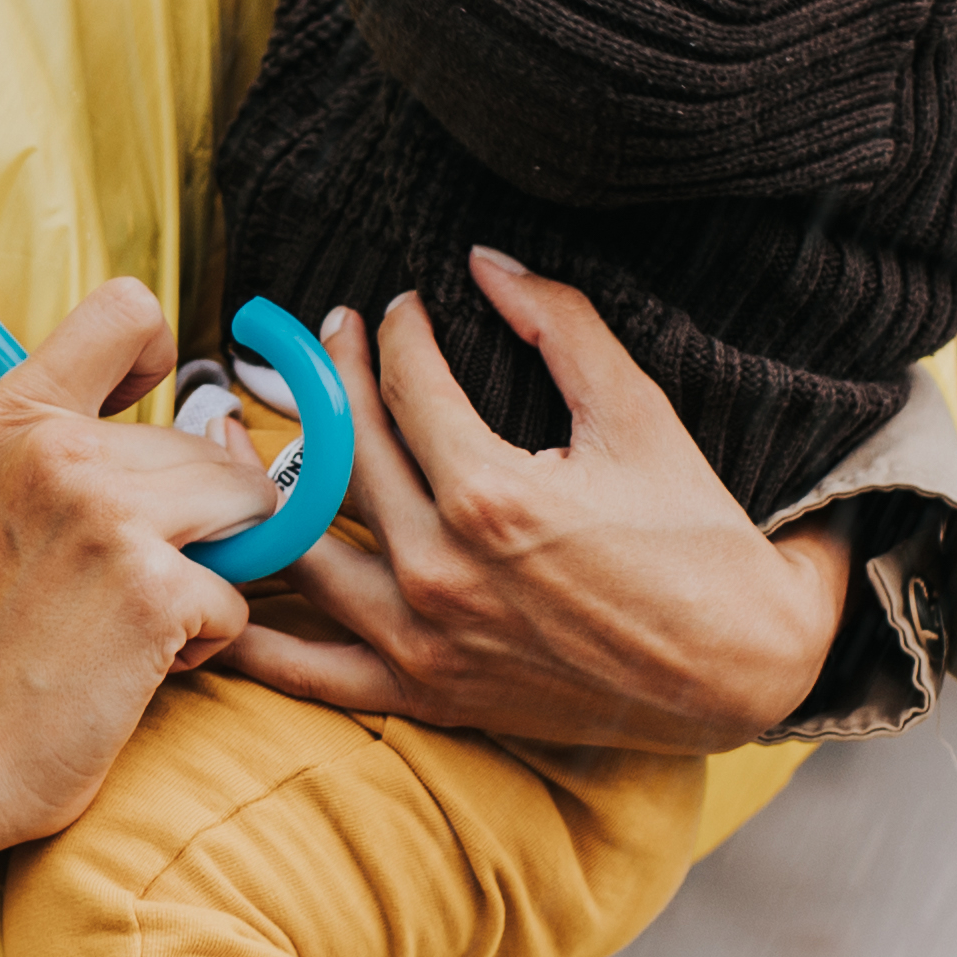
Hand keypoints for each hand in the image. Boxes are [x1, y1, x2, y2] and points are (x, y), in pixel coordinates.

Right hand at [0, 279, 271, 956]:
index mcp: (15, 413)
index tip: (154, 411)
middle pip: (211, 443)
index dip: (162, 360)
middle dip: (200, 515)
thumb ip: (60, 431)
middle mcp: (59, 449)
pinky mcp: (153, 587)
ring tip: (134, 610)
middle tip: (123, 574)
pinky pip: (239, 594)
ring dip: (212, 571)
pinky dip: (206, 637)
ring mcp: (108, 514)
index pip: (126, 310)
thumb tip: (168, 386)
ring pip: (244, 507)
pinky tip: (140, 655)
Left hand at [223, 246, 848, 750]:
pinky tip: (215, 578)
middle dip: (329, 380)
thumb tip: (486, 263)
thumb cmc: (699, 536)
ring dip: (266, 483)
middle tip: (329, 340)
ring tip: (246, 433)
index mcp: (492, 493)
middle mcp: (441, 569)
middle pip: (342, 454)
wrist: (741, 668)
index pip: (405, 388)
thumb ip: (560, 324)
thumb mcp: (638, 413)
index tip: (399, 312)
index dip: (396, 335)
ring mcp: (423, 639)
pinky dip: (252, 629)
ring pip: (304, 547)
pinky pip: (306, 669)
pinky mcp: (423, 693)